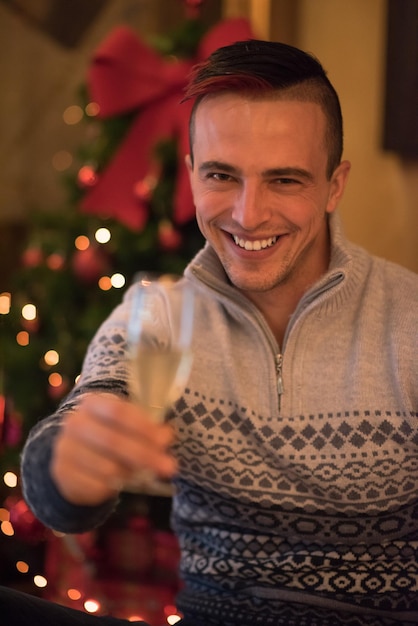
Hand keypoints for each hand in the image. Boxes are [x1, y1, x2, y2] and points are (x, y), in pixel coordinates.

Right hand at [50, 393, 176, 505]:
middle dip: (145, 455)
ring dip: (132, 473)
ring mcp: (65, 449)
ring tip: (146, 475)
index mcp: (92, 403)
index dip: (143, 427)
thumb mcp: (125, 427)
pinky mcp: (62, 474)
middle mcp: (75, 423)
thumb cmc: (107, 437)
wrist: (72, 459)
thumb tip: (166, 435)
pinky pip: (95, 485)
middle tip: (169, 467)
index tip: (165, 441)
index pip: (118, 411)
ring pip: (106, 467)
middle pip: (113, 440)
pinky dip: (114, 487)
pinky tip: (123, 484)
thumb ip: (146, 429)